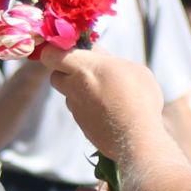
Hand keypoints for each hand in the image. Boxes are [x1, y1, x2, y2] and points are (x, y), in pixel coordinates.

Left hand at [39, 48, 162, 158]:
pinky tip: (110, 113)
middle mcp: (74, 88)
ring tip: (106, 96)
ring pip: (69, 95)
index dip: (55, 52)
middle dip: (67, 73)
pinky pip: (81, 112)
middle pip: (55, 76)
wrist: (137, 139)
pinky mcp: (82, 126)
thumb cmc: (139, 99)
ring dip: (81, 93)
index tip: (71, 51)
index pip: (51, 54)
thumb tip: (98, 54)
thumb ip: (110, 60)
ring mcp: (76, 109)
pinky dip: (91, 111)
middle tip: (88, 73)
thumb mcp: (133, 69)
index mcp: (84, 68)